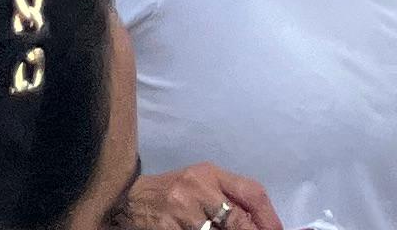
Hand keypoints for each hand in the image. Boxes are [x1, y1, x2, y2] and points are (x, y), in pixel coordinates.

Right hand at [126, 172, 285, 229]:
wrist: (127, 199)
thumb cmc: (169, 192)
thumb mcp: (200, 184)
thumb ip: (228, 197)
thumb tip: (258, 222)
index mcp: (210, 174)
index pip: (250, 192)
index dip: (269, 217)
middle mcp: (198, 189)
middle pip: (238, 220)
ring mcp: (182, 212)